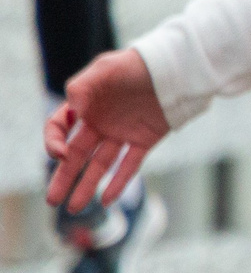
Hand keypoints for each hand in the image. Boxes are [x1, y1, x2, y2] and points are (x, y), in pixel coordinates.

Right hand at [46, 48, 169, 214]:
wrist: (176, 67)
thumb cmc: (138, 64)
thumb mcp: (105, 69)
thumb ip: (82, 88)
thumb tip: (72, 112)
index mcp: (86, 105)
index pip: (60, 128)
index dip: (54, 141)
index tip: (60, 153)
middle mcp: (101, 122)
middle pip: (77, 155)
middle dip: (63, 177)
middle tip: (52, 201)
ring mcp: (122, 133)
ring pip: (100, 165)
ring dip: (87, 186)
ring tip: (74, 209)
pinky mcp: (145, 140)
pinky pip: (129, 165)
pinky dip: (119, 182)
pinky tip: (106, 200)